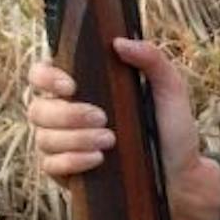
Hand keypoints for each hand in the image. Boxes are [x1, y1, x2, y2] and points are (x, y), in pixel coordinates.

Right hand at [24, 36, 219, 219]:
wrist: (181, 177)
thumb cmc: (172, 131)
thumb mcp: (170, 91)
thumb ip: (152, 60)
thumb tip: (119, 42)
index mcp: (82, 89)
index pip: (41, 74)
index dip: (46, 77)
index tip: (71, 86)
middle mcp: (65, 115)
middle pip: (38, 109)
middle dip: (68, 114)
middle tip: (104, 119)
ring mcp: (62, 145)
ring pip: (44, 138)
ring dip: (75, 138)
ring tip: (110, 141)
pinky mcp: (66, 173)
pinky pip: (49, 165)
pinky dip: (72, 161)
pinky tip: (97, 159)